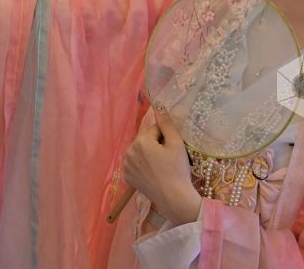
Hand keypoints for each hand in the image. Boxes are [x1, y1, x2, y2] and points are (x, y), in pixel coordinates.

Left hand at [123, 110, 201, 224]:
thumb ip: (166, 123)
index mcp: (140, 141)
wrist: (173, 198)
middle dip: (156, 144)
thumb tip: (158, 106)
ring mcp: (126, 165)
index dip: (166, 137)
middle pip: (145, 140)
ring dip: (148, 154)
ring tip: (161, 166)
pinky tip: (153, 173)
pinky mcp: (127, 177)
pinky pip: (135, 164)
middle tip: (168, 158)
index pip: (154, 129)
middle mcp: (129, 151)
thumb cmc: (177, 169)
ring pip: (139, 151)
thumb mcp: (176, 143)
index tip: (172, 149)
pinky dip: (143, 165)